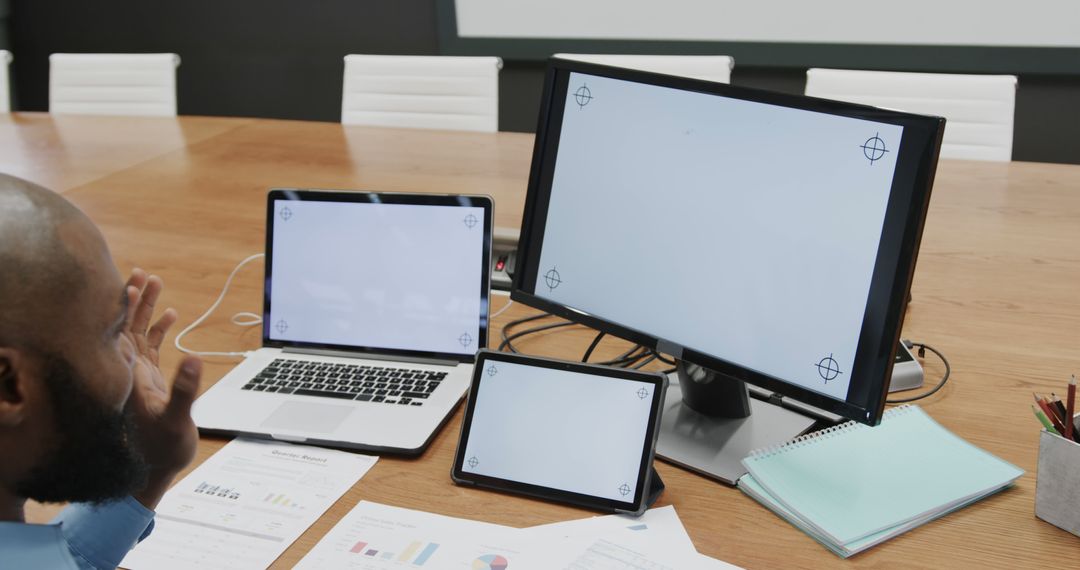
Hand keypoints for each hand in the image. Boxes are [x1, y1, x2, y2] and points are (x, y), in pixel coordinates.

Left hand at [121, 269, 201, 508]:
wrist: (155, 470)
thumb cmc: (162, 450)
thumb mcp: (176, 420)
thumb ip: (184, 389)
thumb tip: (192, 358)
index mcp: (130, 377)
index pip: (122, 334)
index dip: (124, 307)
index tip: (129, 283)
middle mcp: (130, 372)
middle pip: (127, 326)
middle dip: (134, 298)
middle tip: (142, 273)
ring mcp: (138, 375)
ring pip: (138, 332)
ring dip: (146, 308)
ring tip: (153, 281)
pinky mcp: (149, 380)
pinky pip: (151, 346)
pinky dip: (159, 329)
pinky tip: (171, 315)